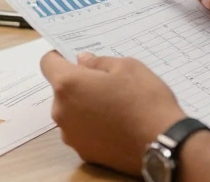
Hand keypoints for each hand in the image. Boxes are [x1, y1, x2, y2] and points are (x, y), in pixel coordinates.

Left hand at [41, 50, 185, 174]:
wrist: (162, 143)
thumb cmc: (145, 100)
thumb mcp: (127, 67)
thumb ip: (98, 62)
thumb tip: (83, 61)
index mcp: (68, 85)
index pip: (48, 63)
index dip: (60, 57)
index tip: (74, 57)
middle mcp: (61, 112)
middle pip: (61, 90)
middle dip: (78, 84)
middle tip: (106, 83)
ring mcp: (71, 135)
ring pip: (71, 112)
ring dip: (84, 106)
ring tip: (115, 106)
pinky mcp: (83, 153)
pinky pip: (82, 132)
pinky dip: (93, 126)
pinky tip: (116, 125)